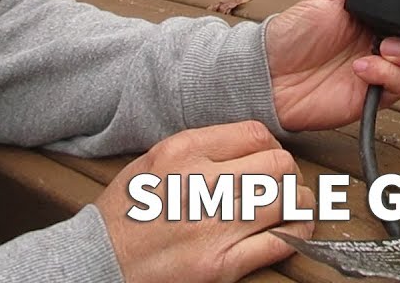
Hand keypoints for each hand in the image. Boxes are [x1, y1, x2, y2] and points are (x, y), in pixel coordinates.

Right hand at [96, 121, 313, 282]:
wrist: (100, 261)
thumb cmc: (125, 213)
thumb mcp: (153, 160)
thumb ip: (199, 147)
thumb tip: (246, 144)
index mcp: (185, 152)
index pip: (256, 134)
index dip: (271, 147)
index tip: (270, 159)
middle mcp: (203, 184)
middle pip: (280, 166)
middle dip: (290, 174)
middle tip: (286, 184)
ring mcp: (216, 226)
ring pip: (289, 201)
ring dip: (299, 203)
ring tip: (294, 207)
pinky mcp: (222, 264)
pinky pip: (281, 242)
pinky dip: (296, 235)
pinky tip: (292, 232)